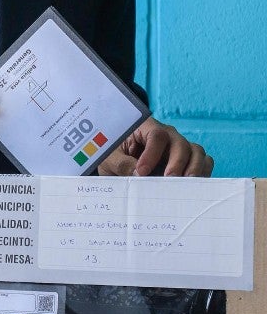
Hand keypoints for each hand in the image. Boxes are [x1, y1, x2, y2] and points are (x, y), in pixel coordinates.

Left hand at [95, 118, 212, 176]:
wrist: (117, 163)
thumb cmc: (112, 156)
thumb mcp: (109, 159)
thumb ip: (121, 164)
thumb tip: (138, 175)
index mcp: (145, 128)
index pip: (156, 135)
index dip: (152, 153)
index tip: (142, 172)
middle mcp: (167, 135)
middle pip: (181, 143)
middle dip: (177, 162)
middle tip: (169, 179)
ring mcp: (179, 147)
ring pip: (196, 151)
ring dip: (194, 168)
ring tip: (186, 185)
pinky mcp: (187, 160)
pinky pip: (203, 161)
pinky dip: (202, 172)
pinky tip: (194, 186)